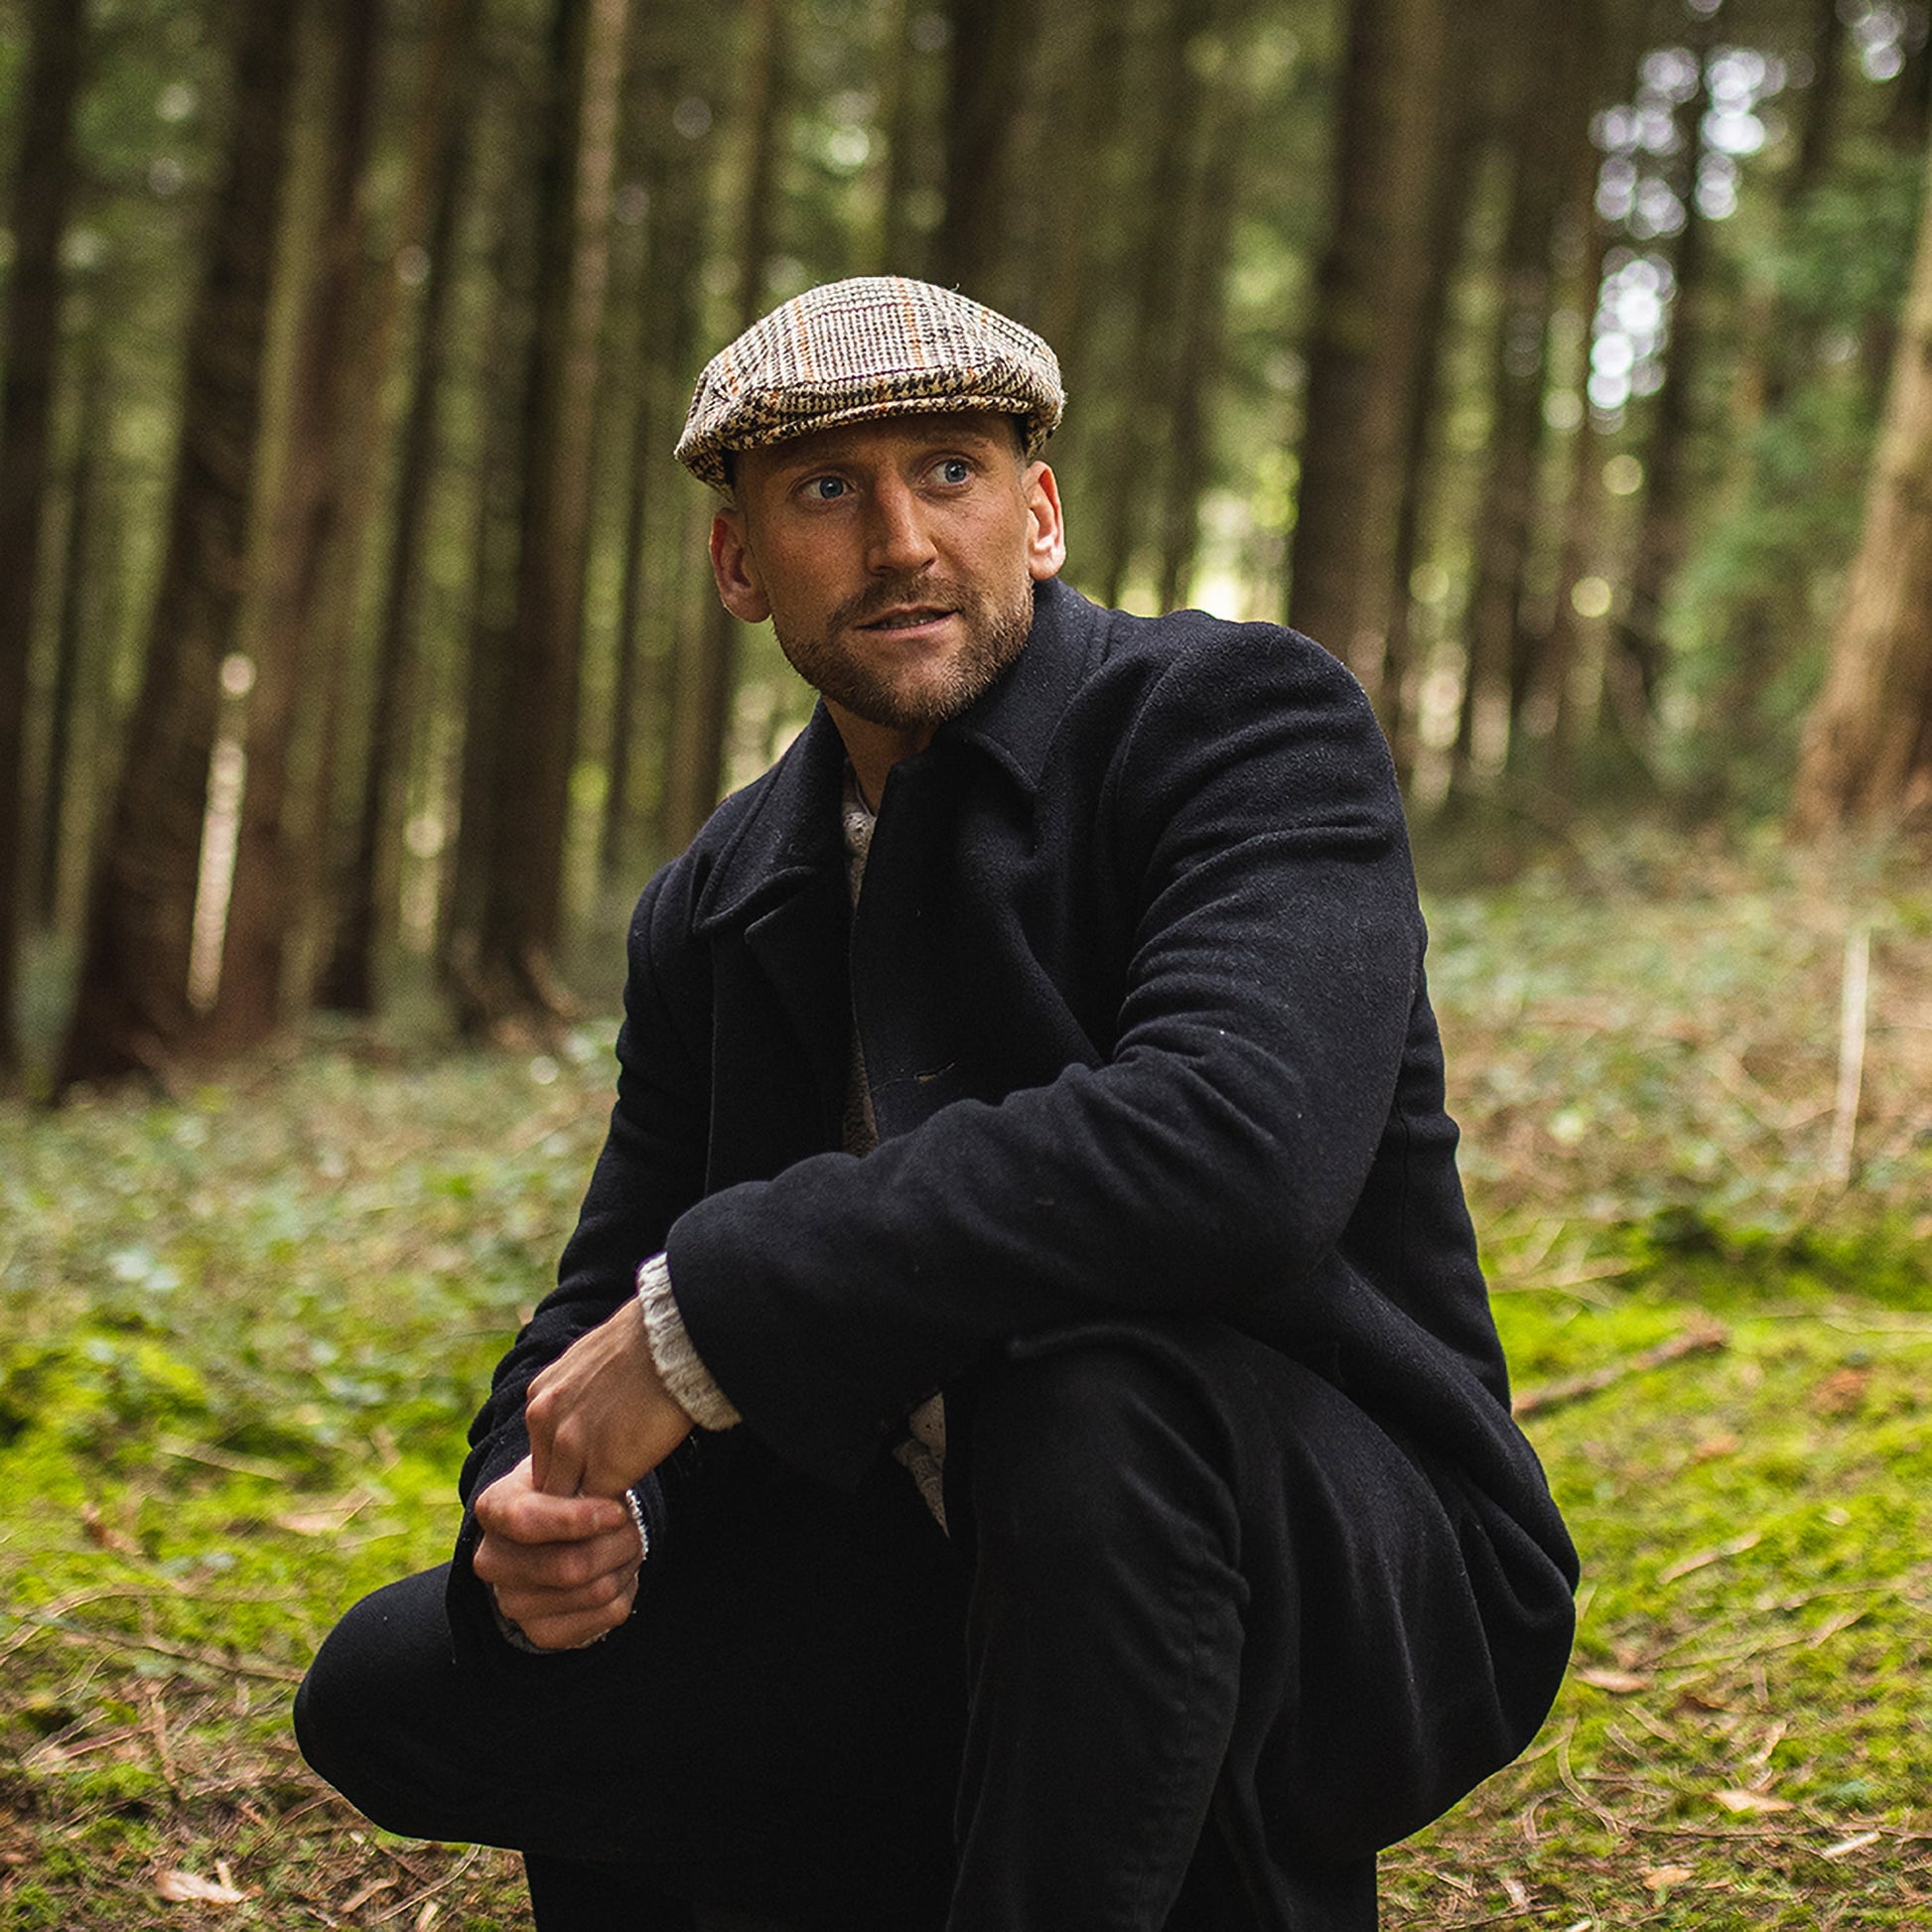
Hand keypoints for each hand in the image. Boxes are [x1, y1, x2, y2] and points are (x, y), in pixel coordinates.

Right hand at [472, 1456, 643, 1649]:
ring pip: (596, 1591)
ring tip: (627, 1542)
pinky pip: (609, 1614)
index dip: (577, 1520)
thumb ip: (577, 1467)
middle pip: (569, 1567)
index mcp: (493, 1509)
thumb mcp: (565, 1466)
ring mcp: (513, 1603)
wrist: (554, 1535)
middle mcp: (491, 1562)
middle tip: (631, 1523)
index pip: (526, 1521)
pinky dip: (627, 1587)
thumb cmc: (564, 1491)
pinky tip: (619, 1569)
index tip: (618, 1511)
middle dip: (617, 1543)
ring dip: (626, 1563)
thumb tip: (604, 1474)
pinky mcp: (544, 1633)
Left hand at [525, 1295, 694, 1500]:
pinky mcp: (603, 1469)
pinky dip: (609, 1517)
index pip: (542, 1450)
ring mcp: (571, 1447)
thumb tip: (592, 1407)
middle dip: (569, 1494)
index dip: (566, 1468)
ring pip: (564, 1501)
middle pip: (546, 1479)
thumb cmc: (649, 1343)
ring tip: (609, 1522)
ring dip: (586, 1513)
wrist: (675, 1340)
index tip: (588, 1477)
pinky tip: (625, 1518)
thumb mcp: (591, 1362)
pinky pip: (594, 1510)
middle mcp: (545, 1420)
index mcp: (541, 1395)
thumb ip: (579, 1392)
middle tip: (593, 1511)